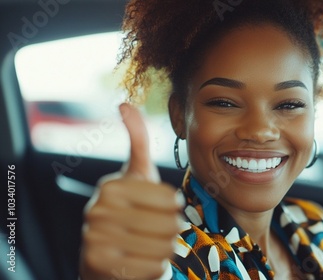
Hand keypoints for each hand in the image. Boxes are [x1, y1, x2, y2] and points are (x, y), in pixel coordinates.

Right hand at [80, 103, 183, 279]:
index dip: (175, 206)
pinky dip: (157, 267)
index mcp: (112, 186)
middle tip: (164, 230)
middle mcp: (97, 210)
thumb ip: (137, 139)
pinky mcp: (98, 265)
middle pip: (167, 224)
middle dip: (172, 230)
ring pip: (162, 248)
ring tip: (155, 244)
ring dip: (167, 249)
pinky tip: (147, 260)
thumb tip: (124, 104)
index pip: (170, 199)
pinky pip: (151, 268)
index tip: (166, 207)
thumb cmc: (128, 208)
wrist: (104, 252)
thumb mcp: (136, 173)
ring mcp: (95, 239)